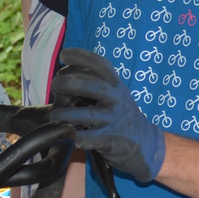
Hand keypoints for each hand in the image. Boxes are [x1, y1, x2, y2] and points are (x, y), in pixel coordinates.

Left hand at [49, 47, 166, 182]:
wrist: (145, 142)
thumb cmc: (121, 113)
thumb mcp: (115, 92)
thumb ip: (98, 81)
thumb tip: (68, 70)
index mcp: (116, 85)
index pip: (101, 65)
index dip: (82, 57)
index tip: (64, 54)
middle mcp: (117, 100)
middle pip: (95, 87)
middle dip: (72, 83)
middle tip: (55, 84)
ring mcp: (115, 120)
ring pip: (90, 115)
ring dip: (69, 115)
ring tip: (53, 115)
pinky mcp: (112, 141)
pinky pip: (93, 138)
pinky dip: (78, 137)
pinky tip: (66, 135)